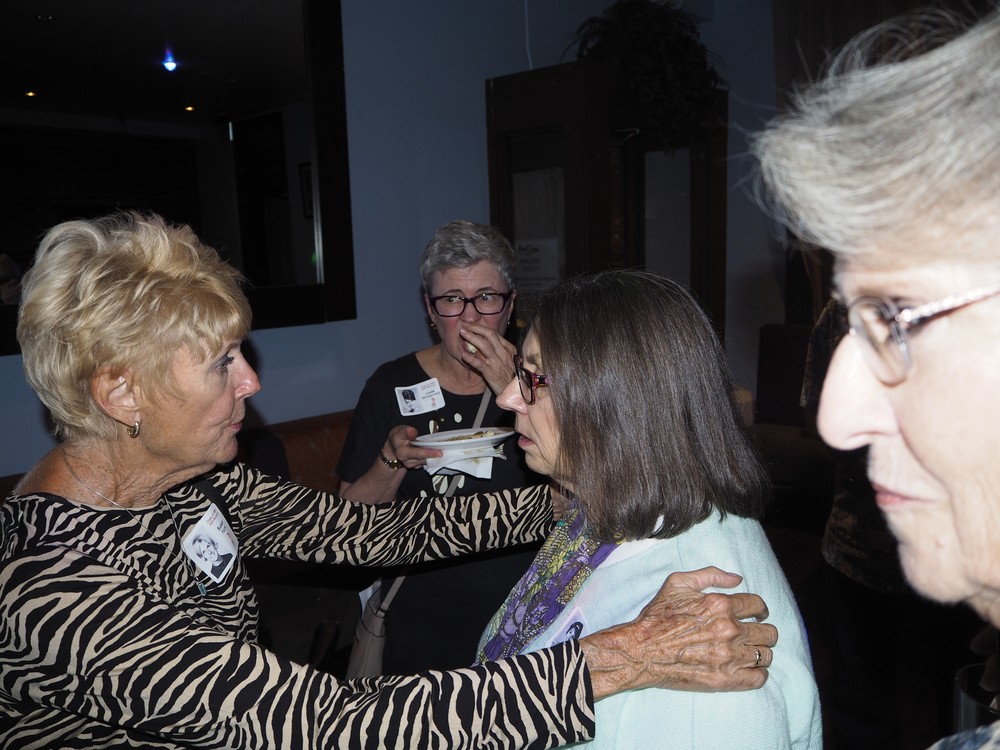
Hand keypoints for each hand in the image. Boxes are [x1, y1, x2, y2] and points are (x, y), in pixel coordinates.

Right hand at [384, 425, 441, 469]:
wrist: (394, 447)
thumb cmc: (398, 437)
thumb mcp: (399, 431)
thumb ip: (406, 431)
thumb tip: (412, 432)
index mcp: (403, 452)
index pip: (418, 454)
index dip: (429, 453)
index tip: (439, 453)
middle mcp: (408, 461)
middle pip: (425, 459)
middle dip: (435, 455)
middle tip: (446, 451)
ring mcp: (413, 464)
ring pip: (427, 461)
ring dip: (434, 456)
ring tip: (443, 449)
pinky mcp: (418, 465)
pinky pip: (427, 462)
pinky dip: (433, 457)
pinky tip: (437, 452)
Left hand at [458, 322, 516, 394]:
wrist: (515, 391)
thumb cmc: (511, 376)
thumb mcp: (509, 360)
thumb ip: (499, 351)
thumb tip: (485, 342)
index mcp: (508, 349)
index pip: (494, 334)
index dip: (481, 327)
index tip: (471, 325)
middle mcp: (503, 353)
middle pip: (489, 335)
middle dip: (476, 328)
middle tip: (465, 325)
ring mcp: (497, 363)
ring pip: (484, 346)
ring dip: (472, 337)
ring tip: (462, 333)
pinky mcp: (491, 373)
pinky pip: (479, 364)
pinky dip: (470, 358)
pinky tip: (463, 354)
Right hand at [579, 566, 776, 699]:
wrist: (641, 651)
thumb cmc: (657, 616)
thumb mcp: (678, 583)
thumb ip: (710, 575)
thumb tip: (737, 579)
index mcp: (721, 604)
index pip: (758, 605)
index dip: (760, 609)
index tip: (757, 614)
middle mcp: (729, 630)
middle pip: (768, 632)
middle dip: (763, 630)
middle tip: (754, 633)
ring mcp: (729, 657)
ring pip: (765, 655)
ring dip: (761, 651)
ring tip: (751, 651)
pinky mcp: (725, 679)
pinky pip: (758, 678)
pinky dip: (759, 673)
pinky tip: (750, 668)